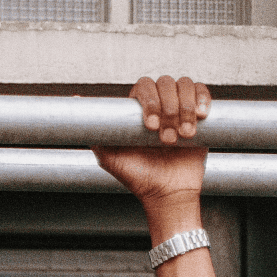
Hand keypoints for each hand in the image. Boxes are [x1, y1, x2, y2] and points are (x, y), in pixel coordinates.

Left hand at [92, 76, 210, 210]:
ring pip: (184, 86)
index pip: (144, 86)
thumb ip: (95, 132)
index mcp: (138, 110)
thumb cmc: (139, 178)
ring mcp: (179, 107)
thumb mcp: (110, 158)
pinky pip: (203, 92)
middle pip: (165, 83)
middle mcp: (159, 104)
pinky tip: (200, 118)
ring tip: (182, 136)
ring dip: (184, 109)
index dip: (149, 101)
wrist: (167, 194)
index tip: (151, 126)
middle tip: (165, 139)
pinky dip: (202, 100)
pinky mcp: (199, 114)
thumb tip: (74, 103)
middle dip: (168, 109)